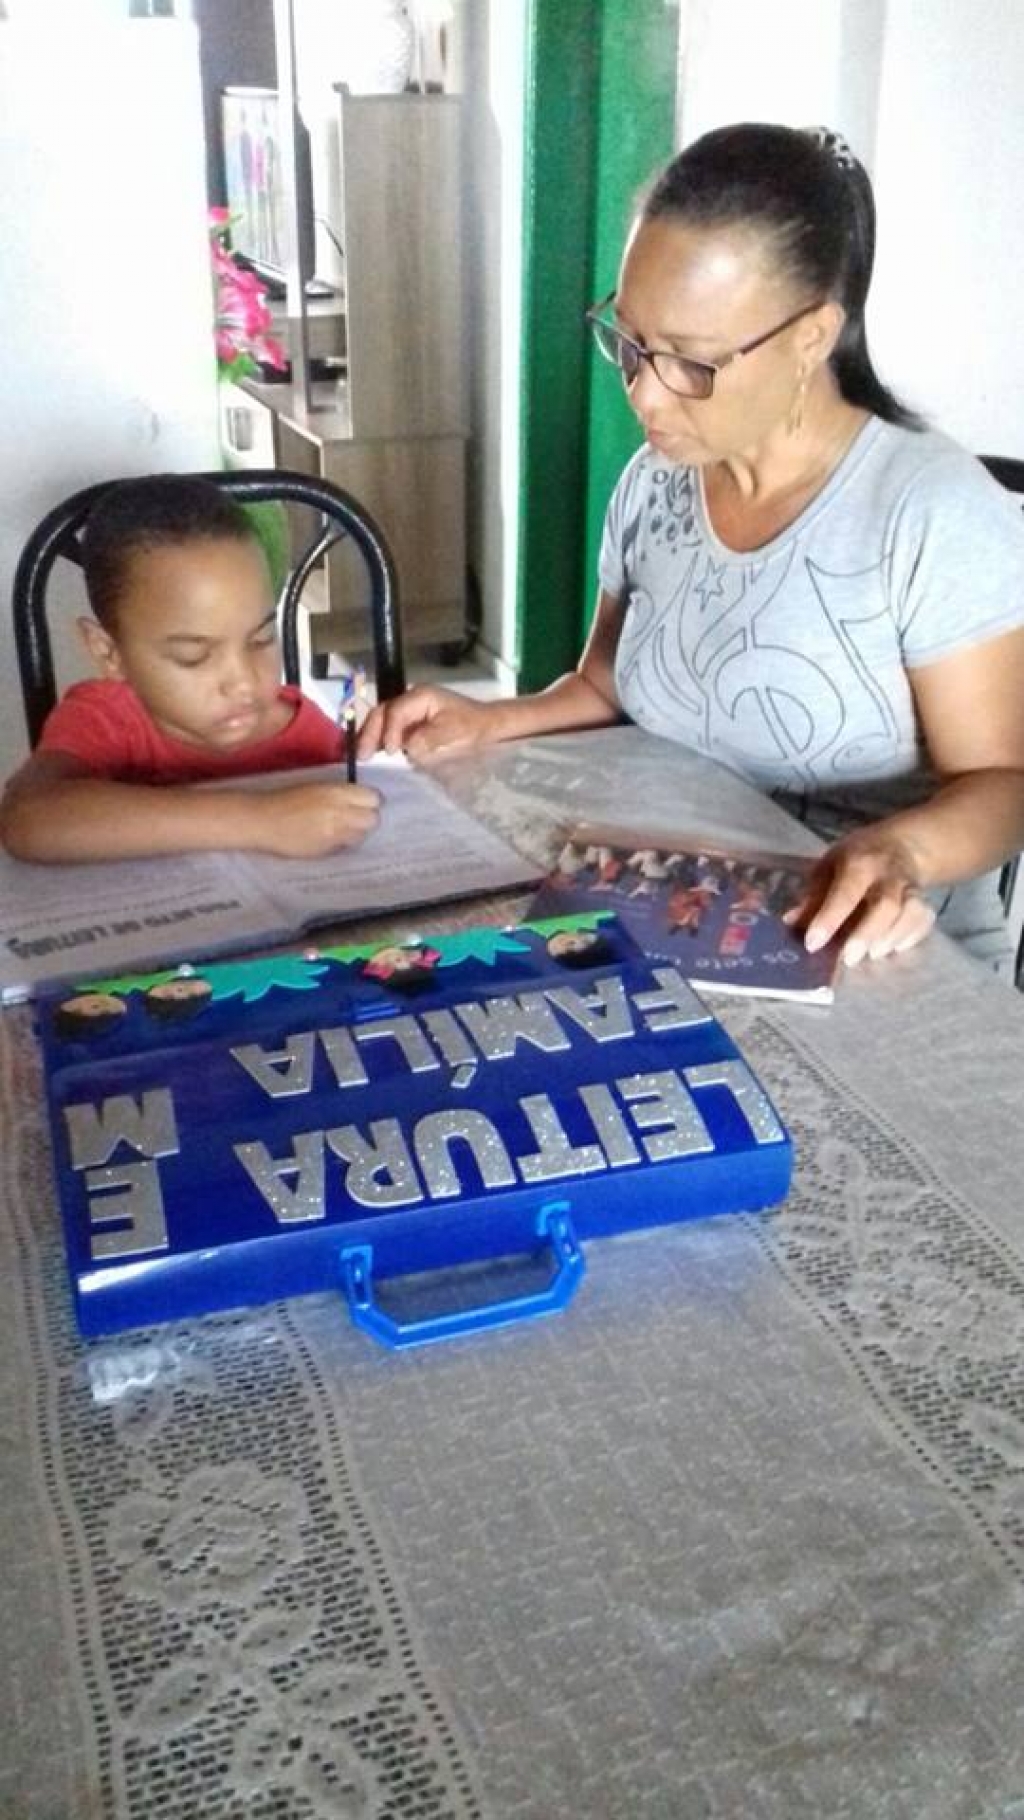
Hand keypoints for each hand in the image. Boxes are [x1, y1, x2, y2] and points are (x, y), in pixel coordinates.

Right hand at [249, 783, 380, 857]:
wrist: (263, 820)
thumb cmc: (285, 800)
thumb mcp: (316, 787)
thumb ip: (341, 794)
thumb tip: (361, 802)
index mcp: (336, 792)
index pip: (373, 798)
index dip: (370, 801)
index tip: (365, 803)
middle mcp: (339, 813)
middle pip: (373, 819)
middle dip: (367, 819)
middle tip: (356, 818)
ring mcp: (334, 833)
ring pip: (362, 835)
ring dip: (356, 832)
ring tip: (340, 828)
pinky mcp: (326, 850)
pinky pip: (344, 847)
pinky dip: (341, 843)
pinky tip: (327, 837)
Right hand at [358, 685, 499, 762]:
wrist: (487, 727)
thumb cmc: (472, 728)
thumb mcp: (452, 735)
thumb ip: (427, 740)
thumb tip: (406, 748)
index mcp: (421, 696)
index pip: (396, 711)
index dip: (389, 731)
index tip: (390, 751)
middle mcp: (411, 699)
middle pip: (382, 712)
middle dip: (370, 733)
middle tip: (362, 755)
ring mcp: (409, 710)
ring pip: (381, 720)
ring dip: (371, 737)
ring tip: (362, 756)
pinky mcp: (410, 722)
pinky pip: (389, 729)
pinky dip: (379, 740)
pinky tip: (373, 754)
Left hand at [784, 826, 936, 965]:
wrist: (900, 845)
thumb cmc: (856, 859)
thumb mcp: (828, 867)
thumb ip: (813, 896)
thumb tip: (791, 922)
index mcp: (859, 862)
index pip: (845, 892)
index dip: (828, 919)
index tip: (812, 943)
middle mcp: (889, 874)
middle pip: (886, 904)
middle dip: (866, 933)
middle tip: (848, 958)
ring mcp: (911, 887)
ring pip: (910, 912)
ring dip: (891, 937)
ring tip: (871, 955)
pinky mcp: (925, 900)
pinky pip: (925, 919)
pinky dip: (912, 936)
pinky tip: (894, 948)